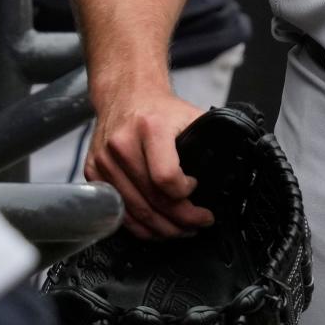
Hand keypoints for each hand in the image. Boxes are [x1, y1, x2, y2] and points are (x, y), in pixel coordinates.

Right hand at [85, 90, 215, 239]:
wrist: (126, 94)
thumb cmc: (159, 109)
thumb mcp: (188, 115)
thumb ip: (208, 140)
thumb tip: (231, 166)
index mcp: (150, 127)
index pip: (166, 178)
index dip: (185, 193)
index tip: (196, 189)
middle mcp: (123, 144)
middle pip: (152, 200)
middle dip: (181, 219)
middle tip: (199, 223)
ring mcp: (104, 160)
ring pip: (135, 211)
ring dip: (162, 228)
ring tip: (182, 230)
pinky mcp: (93, 172)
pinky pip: (118, 210)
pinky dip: (139, 226)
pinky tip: (156, 227)